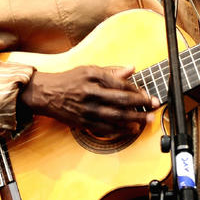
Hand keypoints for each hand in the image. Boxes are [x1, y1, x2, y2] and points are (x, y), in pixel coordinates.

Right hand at [20, 65, 159, 137]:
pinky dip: (118, 130)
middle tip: (153, 108)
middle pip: (120, 101)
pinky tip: (129, 130)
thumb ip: (111, 71)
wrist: (46, 94)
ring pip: (114, 117)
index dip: (136, 90)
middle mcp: (90, 93)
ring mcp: (86, 110)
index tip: (148, 95)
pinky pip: (104, 129)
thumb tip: (131, 69)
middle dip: (140, 105)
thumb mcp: (89, 69)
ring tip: (145, 121)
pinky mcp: (83, 122)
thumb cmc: (69, 80)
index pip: (120, 84)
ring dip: (133, 120)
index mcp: (93, 77)